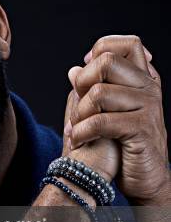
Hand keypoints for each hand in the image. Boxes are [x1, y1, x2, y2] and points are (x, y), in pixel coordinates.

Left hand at [68, 35, 169, 204]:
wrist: (146, 178)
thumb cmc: (125, 145)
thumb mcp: (109, 113)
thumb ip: (93, 90)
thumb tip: (73, 69)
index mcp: (143, 79)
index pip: (126, 43)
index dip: (101, 50)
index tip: (87, 73)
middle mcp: (148, 88)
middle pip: (107, 61)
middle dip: (82, 83)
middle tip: (79, 106)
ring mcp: (148, 106)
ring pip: (98, 93)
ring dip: (78, 114)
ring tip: (77, 129)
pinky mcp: (141, 128)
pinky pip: (99, 121)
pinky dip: (81, 132)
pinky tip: (79, 140)